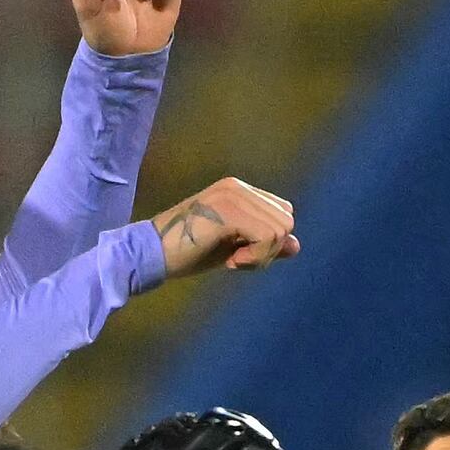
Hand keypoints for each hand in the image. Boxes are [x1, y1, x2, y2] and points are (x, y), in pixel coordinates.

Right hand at [149, 179, 298, 281]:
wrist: (153, 253)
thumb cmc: (189, 252)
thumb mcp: (235, 248)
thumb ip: (265, 244)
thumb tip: (296, 245)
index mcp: (239, 190)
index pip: (282, 213)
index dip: (269, 240)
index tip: (241, 251)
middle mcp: (238, 187)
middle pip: (286, 221)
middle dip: (269, 250)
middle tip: (238, 258)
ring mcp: (233, 196)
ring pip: (281, 231)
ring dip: (261, 256)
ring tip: (232, 260)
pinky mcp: (229, 211)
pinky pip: (267, 238)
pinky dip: (255, 258)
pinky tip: (230, 262)